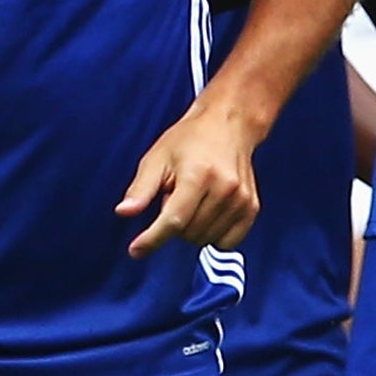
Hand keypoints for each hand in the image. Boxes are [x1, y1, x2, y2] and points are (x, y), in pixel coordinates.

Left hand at [119, 97, 259, 255]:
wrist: (228, 124)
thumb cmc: (190, 139)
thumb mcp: (157, 158)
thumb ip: (140, 189)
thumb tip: (123, 212)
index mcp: (199, 175)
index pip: (174, 221)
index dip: (152, 239)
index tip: (135, 250)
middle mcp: (224, 189)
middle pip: (187, 233)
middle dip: (174, 222)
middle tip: (177, 194)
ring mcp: (241, 200)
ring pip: (204, 240)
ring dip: (192, 227)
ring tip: (195, 198)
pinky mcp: (251, 208)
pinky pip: (227, 243)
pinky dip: (213, 235)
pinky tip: (209, 213)